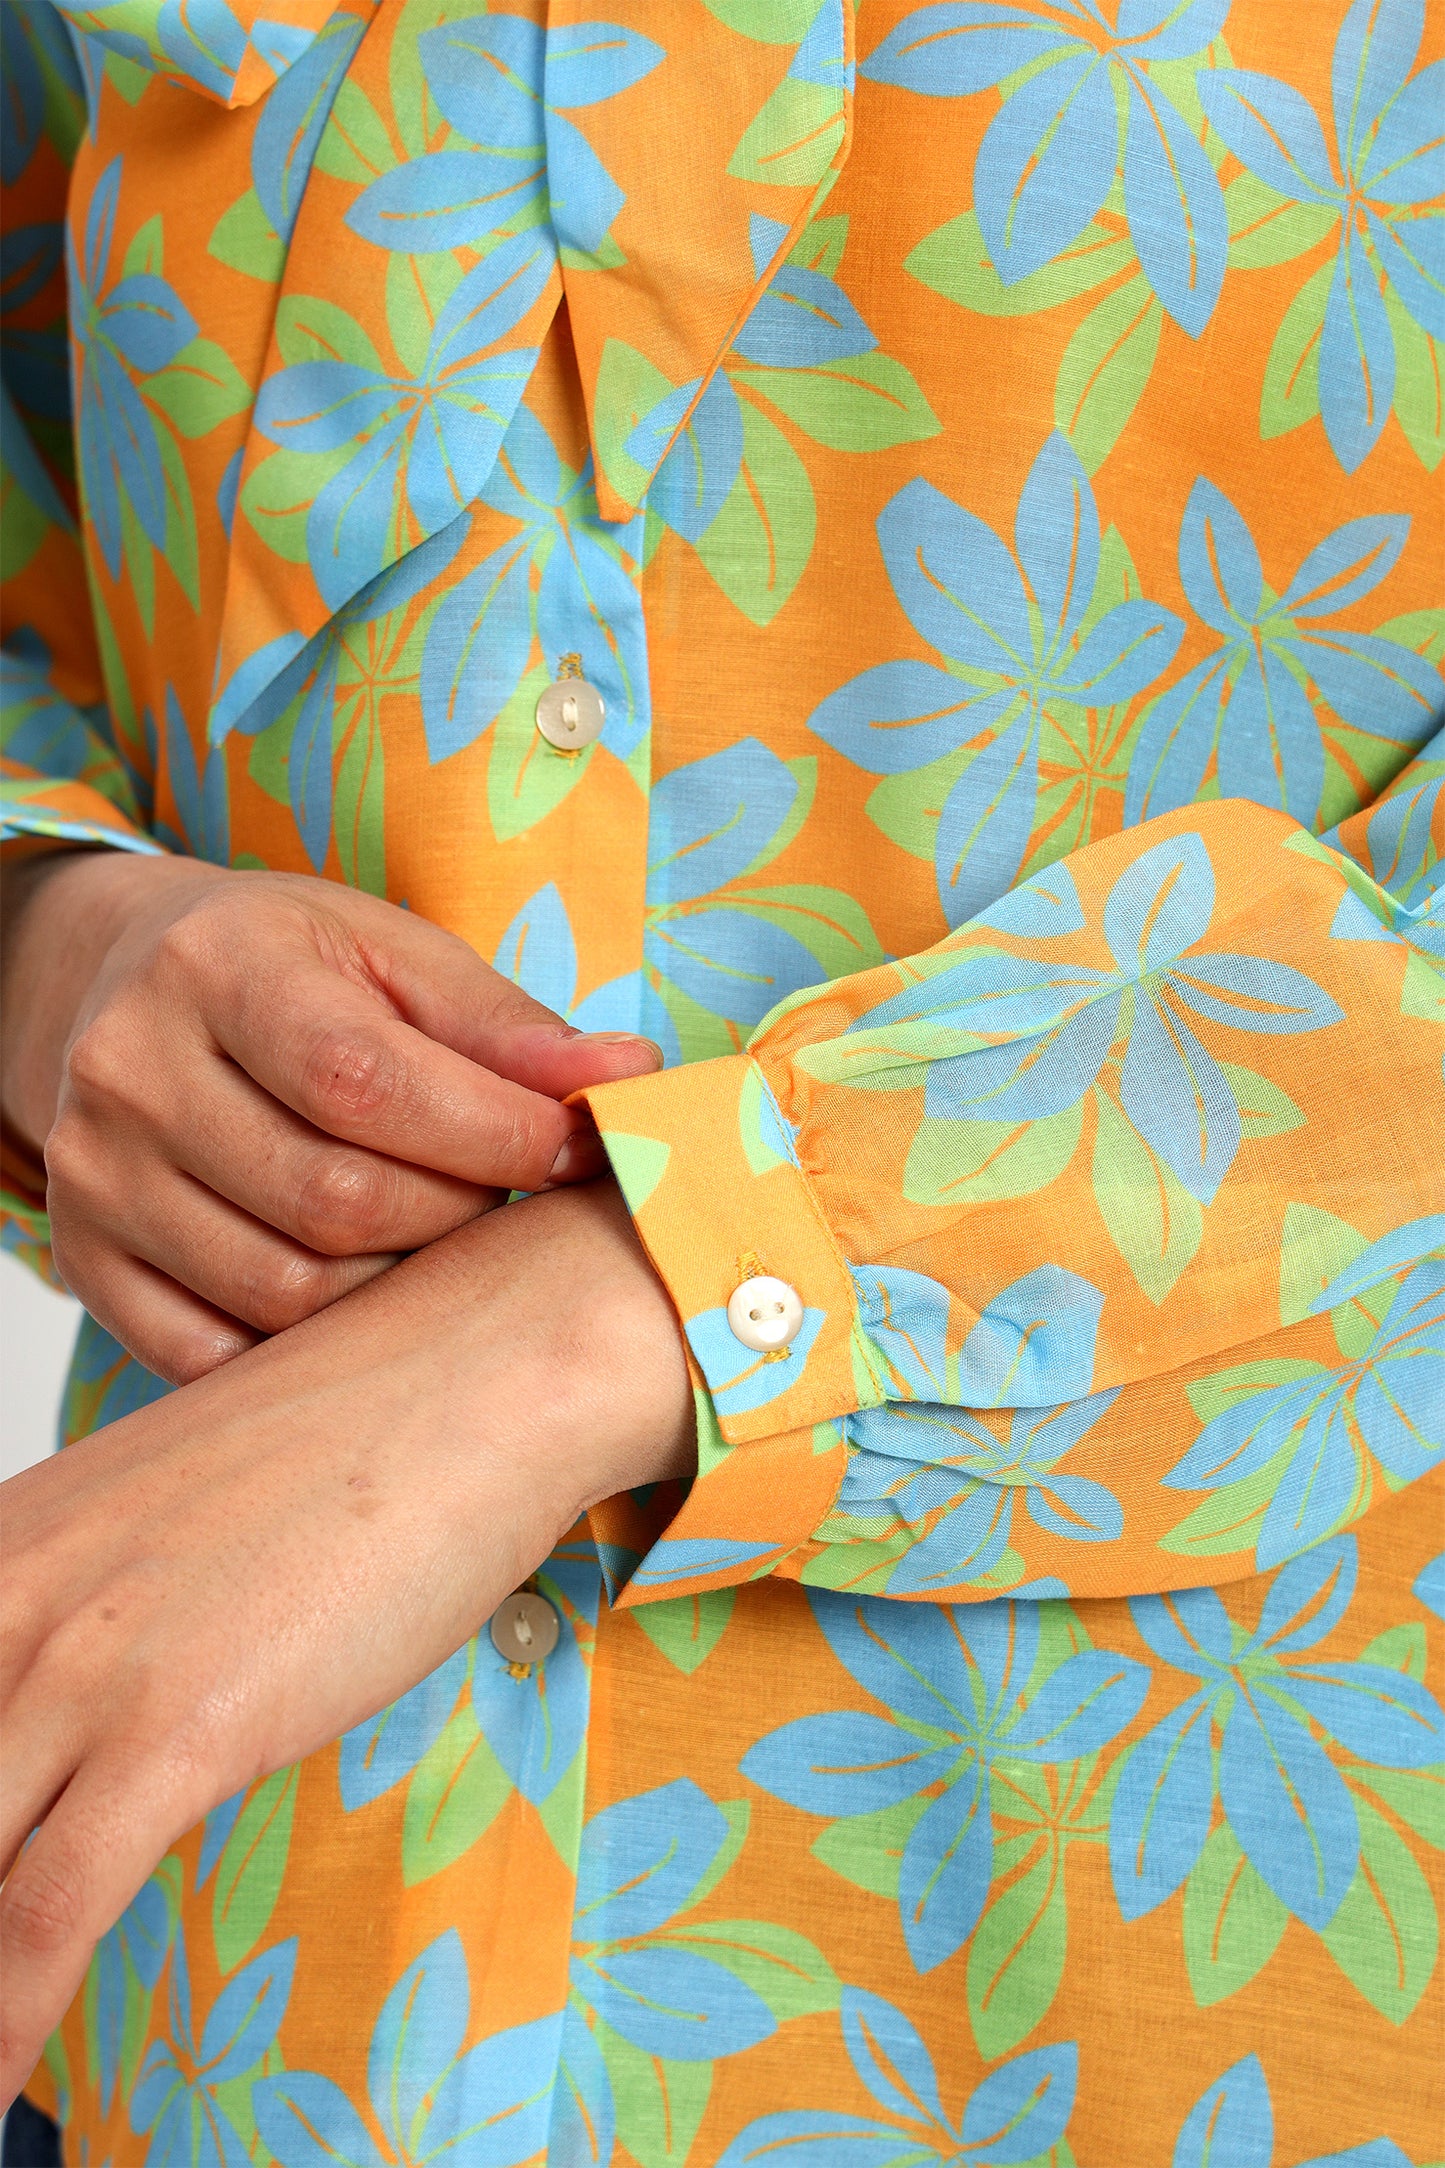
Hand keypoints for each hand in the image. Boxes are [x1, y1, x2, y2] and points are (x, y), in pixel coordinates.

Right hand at [0, 850, 661, 1380]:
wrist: (120, 982)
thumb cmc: (288, 966)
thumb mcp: (391, 951)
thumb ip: (504, 1022)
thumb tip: (629, 1077)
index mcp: (217, 967)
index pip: (366, 1082)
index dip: (495, 1132)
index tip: (577, 1147)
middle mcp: (131, 1072)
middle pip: (334, 1201)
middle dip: (459, 1212)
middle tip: (498, 1188)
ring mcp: (97, 1177)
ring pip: (286, 1293)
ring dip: (399, 1287)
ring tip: (434, 1230)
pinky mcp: (86, 1261)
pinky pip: (214, 1355)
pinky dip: (310, 1347)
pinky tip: (360, 1289)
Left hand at [0, 1176, 693, 2105]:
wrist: (477, 1373)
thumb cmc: (356, 1440)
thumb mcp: (170, 1517)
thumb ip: (95, 1608)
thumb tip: (82, 1716)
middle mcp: (3, 1599)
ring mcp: (78, 1663)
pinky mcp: (172, 1728)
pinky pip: (39, 1918)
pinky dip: (2, 2032)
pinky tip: (1, 2099)